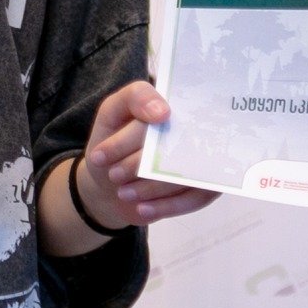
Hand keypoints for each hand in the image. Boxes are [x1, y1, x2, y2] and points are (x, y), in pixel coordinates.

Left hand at [77, 81, 218, 226]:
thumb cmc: (114, 139)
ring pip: (188, 175)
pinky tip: (142, 209)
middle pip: (178, 147)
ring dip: (152, 188)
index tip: (102, 154)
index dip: (134, 135)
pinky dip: (167, 207)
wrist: (111, 180)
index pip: (165, 113)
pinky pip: (197, 199)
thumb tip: (164, 111)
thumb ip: (134, 98)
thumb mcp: (114, 111)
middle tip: (114, 175)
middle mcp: (200, 128)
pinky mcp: (205, 186)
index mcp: (180, 102)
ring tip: (124, 193)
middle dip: (140, 165)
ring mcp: (205, 158)